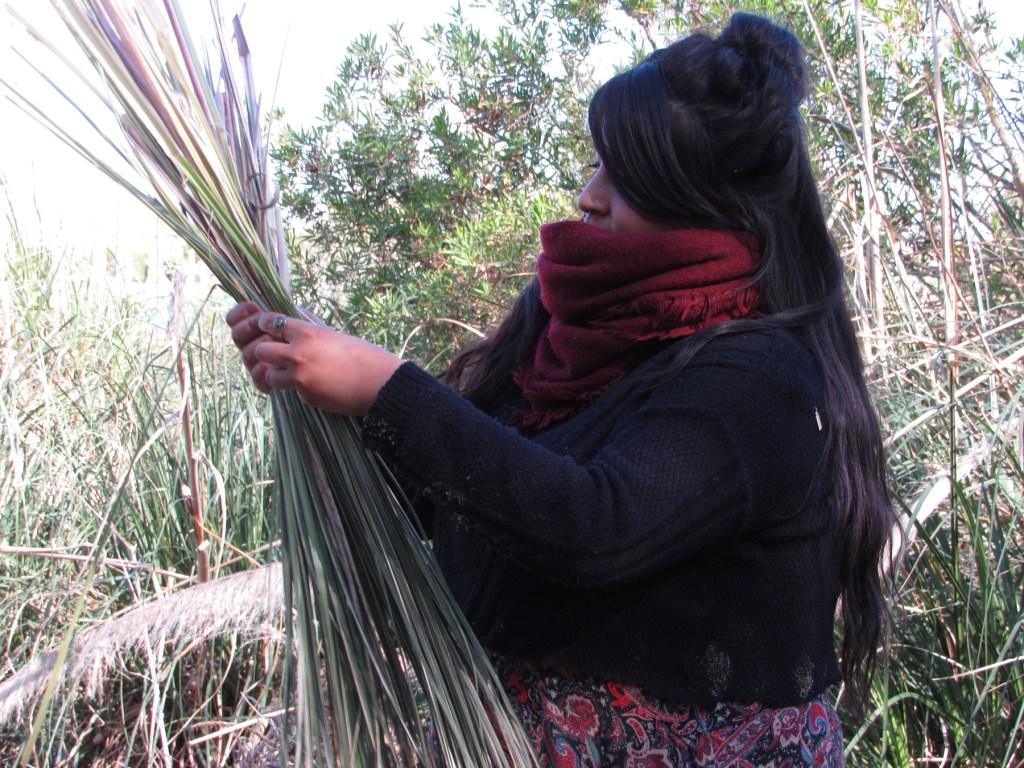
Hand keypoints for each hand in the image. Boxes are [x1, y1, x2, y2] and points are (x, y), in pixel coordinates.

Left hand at [226, 301, 402, 415]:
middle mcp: (299, 354)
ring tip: (292, 374)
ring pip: (270, 375)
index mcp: (308, 334)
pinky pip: (293, 392)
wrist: (381, 385)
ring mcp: (300, 378)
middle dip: (265, 353)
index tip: (266, 326)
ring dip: (277, 375)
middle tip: (273, 355)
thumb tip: (297, 320)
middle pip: (261, 351)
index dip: (265, 324)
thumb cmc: (366, 357)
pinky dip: (301, 390)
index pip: (272, 322)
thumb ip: (312, 331)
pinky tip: (320, 387)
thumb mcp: (336, 337)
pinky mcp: (306, 397)